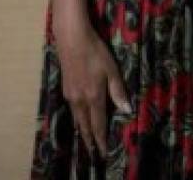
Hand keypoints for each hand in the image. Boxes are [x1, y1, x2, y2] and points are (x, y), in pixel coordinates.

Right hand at [53, 19, 131, 157]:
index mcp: (93, 96)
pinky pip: (72, 110)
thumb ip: (118, 91)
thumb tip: (127, 110)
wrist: (71, 39)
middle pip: (85, 125)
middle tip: (94, 152)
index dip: (101, 139)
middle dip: (90, 139)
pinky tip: (79, 118)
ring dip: (83, 130)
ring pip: (77, 118)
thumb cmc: (95, 52)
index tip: (103, 152)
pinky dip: (77, 119)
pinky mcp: (66, 88)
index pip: (98, 124)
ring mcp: (70, 95)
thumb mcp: (111, 69)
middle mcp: (79, 100)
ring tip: (87, 140)